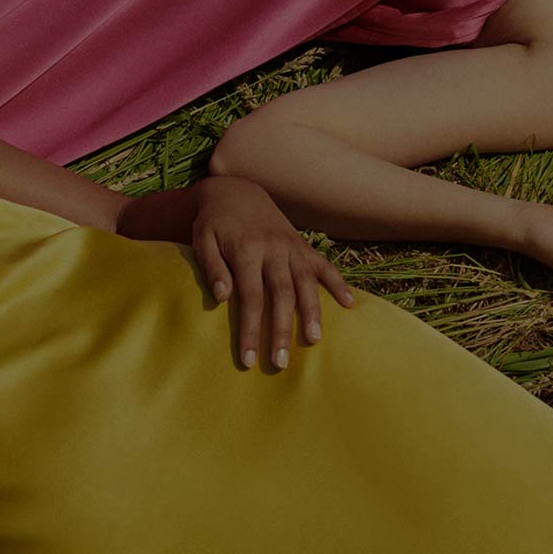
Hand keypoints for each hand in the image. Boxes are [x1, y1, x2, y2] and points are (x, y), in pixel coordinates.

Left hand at [187, 177, 356, 372]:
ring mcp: (291, 247)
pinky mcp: (303, 245)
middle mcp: (273, 249)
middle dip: (282, 329)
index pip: (250, 296)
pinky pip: (324, 265)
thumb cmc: (215, 223)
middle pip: (281, 294)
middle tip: (281, 362)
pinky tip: (349, 304)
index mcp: (246, 250)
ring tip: (315, 340)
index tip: (249, 359)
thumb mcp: (203, 240)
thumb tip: (222, 299)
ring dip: (312, 311)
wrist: (237, 191)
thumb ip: (212, 268)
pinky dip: (337, 283)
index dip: (251, 329)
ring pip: (305, 282)